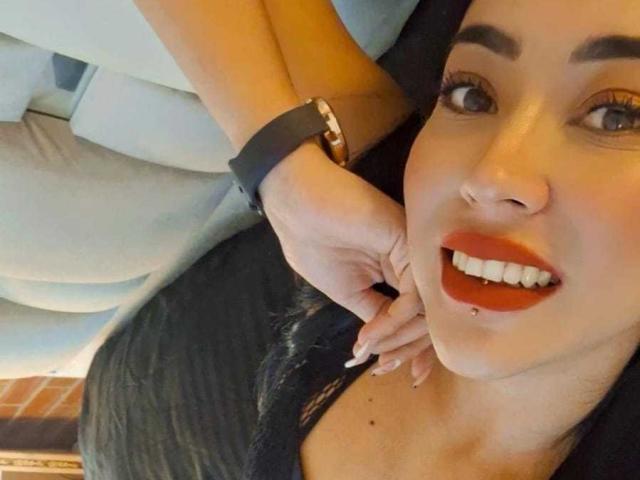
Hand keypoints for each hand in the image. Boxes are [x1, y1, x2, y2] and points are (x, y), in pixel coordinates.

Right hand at [260, 141, 434, 385]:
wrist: (296, 203)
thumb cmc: (312, 242)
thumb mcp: (346, 289)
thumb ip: (373, 310)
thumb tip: (382, 341)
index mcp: (397, 270)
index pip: (416, 312)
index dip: (410, 345)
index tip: (395, 372)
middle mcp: (410, 262)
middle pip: (427, 313)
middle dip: (407, 349)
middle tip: (385, 370)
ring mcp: (412, 251)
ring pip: (425, 307)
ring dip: (398, 339)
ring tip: (373, 353)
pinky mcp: (408, 242)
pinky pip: (414, 292)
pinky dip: (394, 320)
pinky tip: (370, 334)